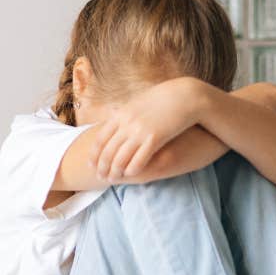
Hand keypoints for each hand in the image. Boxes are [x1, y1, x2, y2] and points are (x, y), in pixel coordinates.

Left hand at [91, 77, 209, 180]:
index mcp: (122, 113)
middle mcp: (127, 123)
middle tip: (100, 177)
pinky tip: (130, 175)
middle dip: (102, 166)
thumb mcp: (139, 102)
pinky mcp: (155, 138)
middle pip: (108, 150)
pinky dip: (132, 169)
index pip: (101, 138)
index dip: (94, 153)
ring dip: (114, 171)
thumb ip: (125, 113)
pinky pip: (139, 159)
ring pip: (121, 157)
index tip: (91, 164)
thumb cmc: (163, 98)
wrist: (184, 95)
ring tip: (112, 179)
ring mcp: (140, 131)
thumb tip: (113, 118)